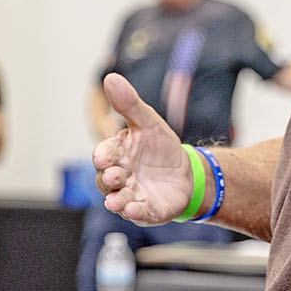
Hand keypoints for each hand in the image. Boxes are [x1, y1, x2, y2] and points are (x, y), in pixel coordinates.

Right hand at [94, 73, 192, 224]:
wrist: (186, 172)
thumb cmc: (160, 147)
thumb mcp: (148, 122)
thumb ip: (129, 104)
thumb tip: (110, 77)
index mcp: (117, 153)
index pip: (104, 154)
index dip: (104, 155)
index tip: (106, 155)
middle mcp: (119, 177)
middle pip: (106, 179)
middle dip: (109, 177)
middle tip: (116, 175)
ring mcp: (130, 195)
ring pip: (117, 199)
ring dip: (116, 200)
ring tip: (117, 200)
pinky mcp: (145, 210)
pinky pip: (137, 213)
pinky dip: (134, 212)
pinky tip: (134, 209)